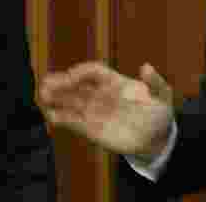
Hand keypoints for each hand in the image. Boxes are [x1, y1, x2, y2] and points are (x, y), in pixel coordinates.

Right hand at [39, 61, 174, 161]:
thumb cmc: (159, 113)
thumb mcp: (163, 95)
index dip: (81, 72)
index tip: (72, 76)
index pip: (93, 72)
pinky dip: (62, 118)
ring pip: (71, 102)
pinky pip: (73, 122)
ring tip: (42, 97)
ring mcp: (95, 111)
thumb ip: (155, 82)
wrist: (157, 139)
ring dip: (56, 99)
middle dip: (61, 83)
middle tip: (46, 83)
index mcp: (115, 82)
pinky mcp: (91, 129)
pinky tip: (51, 116)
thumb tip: (146, 67)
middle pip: (76, 86)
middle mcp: (101, 94)